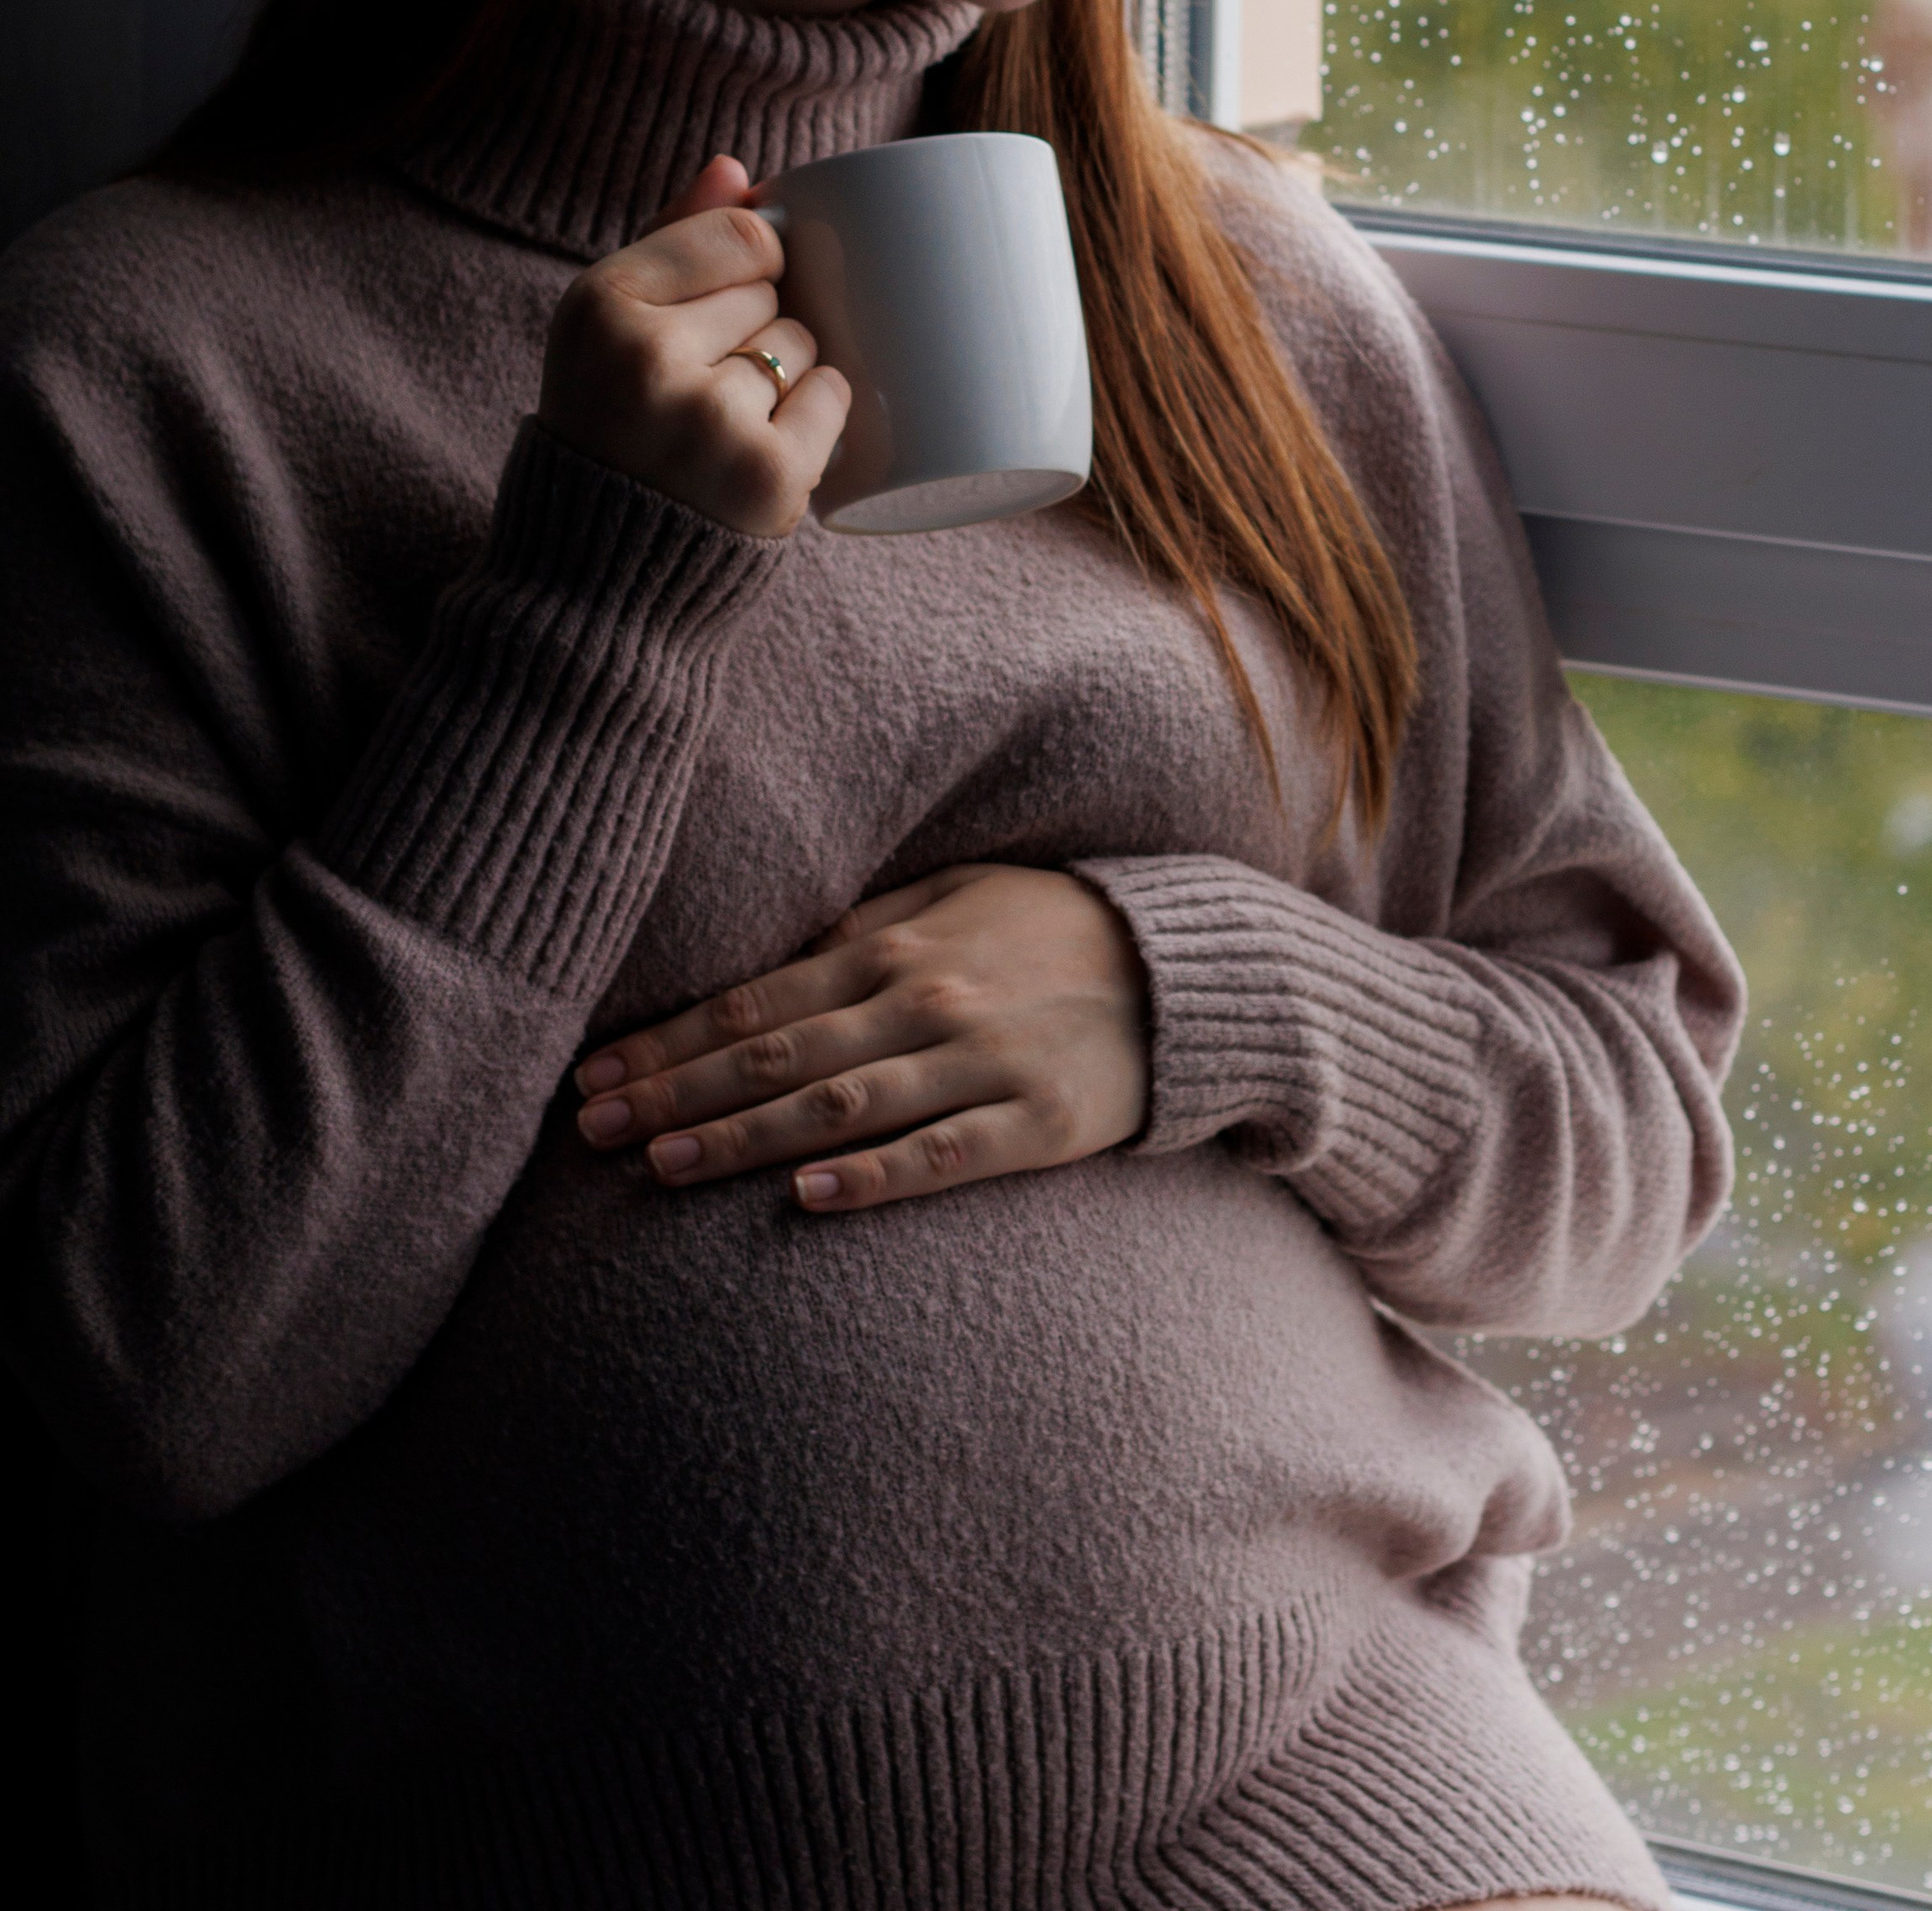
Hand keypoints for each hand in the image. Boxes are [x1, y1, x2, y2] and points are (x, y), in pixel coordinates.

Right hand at [538, 155, 848, 537]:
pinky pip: (834, 400)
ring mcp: (711, 417)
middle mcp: (649, 355)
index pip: (742, 234)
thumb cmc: (609, 430)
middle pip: (776, 292)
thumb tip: (737, 168)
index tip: (728, 302)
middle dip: (759, 329)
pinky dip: (817, 422)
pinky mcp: (766, 475)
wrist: (592, 579)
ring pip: (806, 345)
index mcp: (600, 304)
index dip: (754, 265)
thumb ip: (671, 238)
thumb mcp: (609, 327)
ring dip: (787, 377)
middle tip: (704, 386)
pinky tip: (764, 448)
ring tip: (725, 423)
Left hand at [572, 864, 1149, 1209]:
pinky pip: (939, 1155)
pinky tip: (804, 1196)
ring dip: (743, 1138)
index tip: (594, 1076)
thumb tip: (769, 955)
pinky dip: (871, 1175)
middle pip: (775, 1055)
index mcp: (895, 945)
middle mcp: (926, 1000)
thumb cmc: (1050, 930)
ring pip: (838, 1105)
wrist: (1182, 971)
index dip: (667, 1040)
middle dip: (675, 1092)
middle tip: (590, 1130)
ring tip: (662, 1166)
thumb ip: (866, 924)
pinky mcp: (1033, 1124)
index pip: (754, 999)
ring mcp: (980, 1064)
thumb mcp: (958, 894)